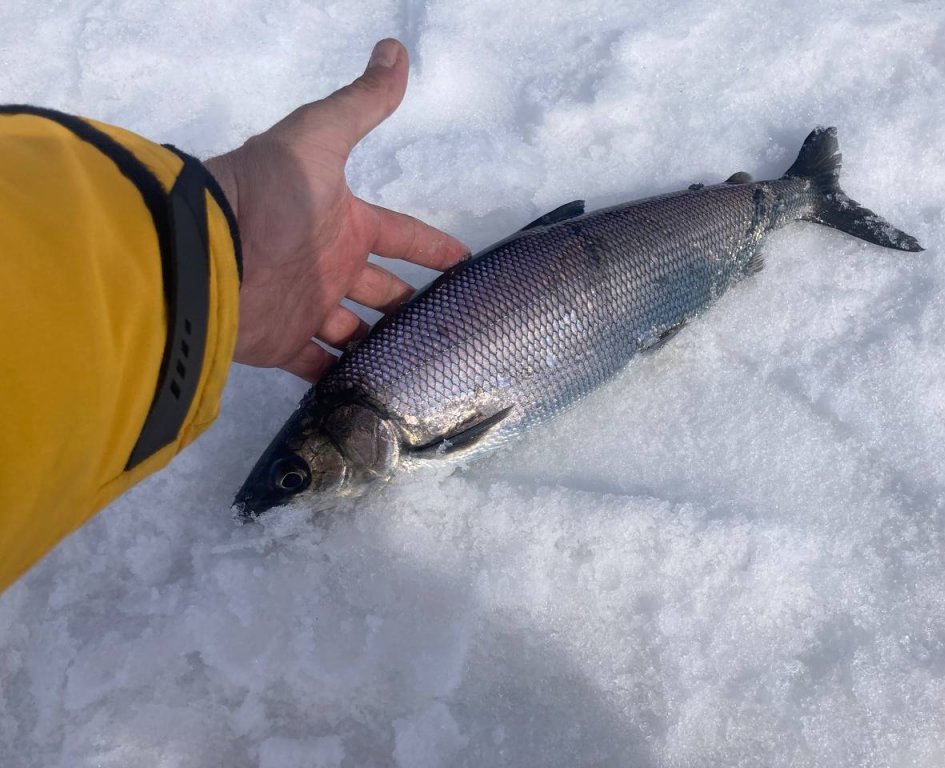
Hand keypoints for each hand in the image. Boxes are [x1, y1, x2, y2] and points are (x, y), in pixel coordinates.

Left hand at [204, 39, 467, 380]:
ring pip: (357, 335)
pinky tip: (375, 395)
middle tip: (450, 329)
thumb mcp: (320, 137)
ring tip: (422, 368)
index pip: (401, 236)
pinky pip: (320, 370)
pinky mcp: (285, 345)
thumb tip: (395, 51)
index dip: (433, 250)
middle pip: (383, 291)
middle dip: (412, 306)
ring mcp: (309, 308)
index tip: (466, 265)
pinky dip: (342, 382)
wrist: (210, 246)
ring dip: (382, 347)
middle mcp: (331, 267)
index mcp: (345, 223)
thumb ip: (361, 103)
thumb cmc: (272, 193)